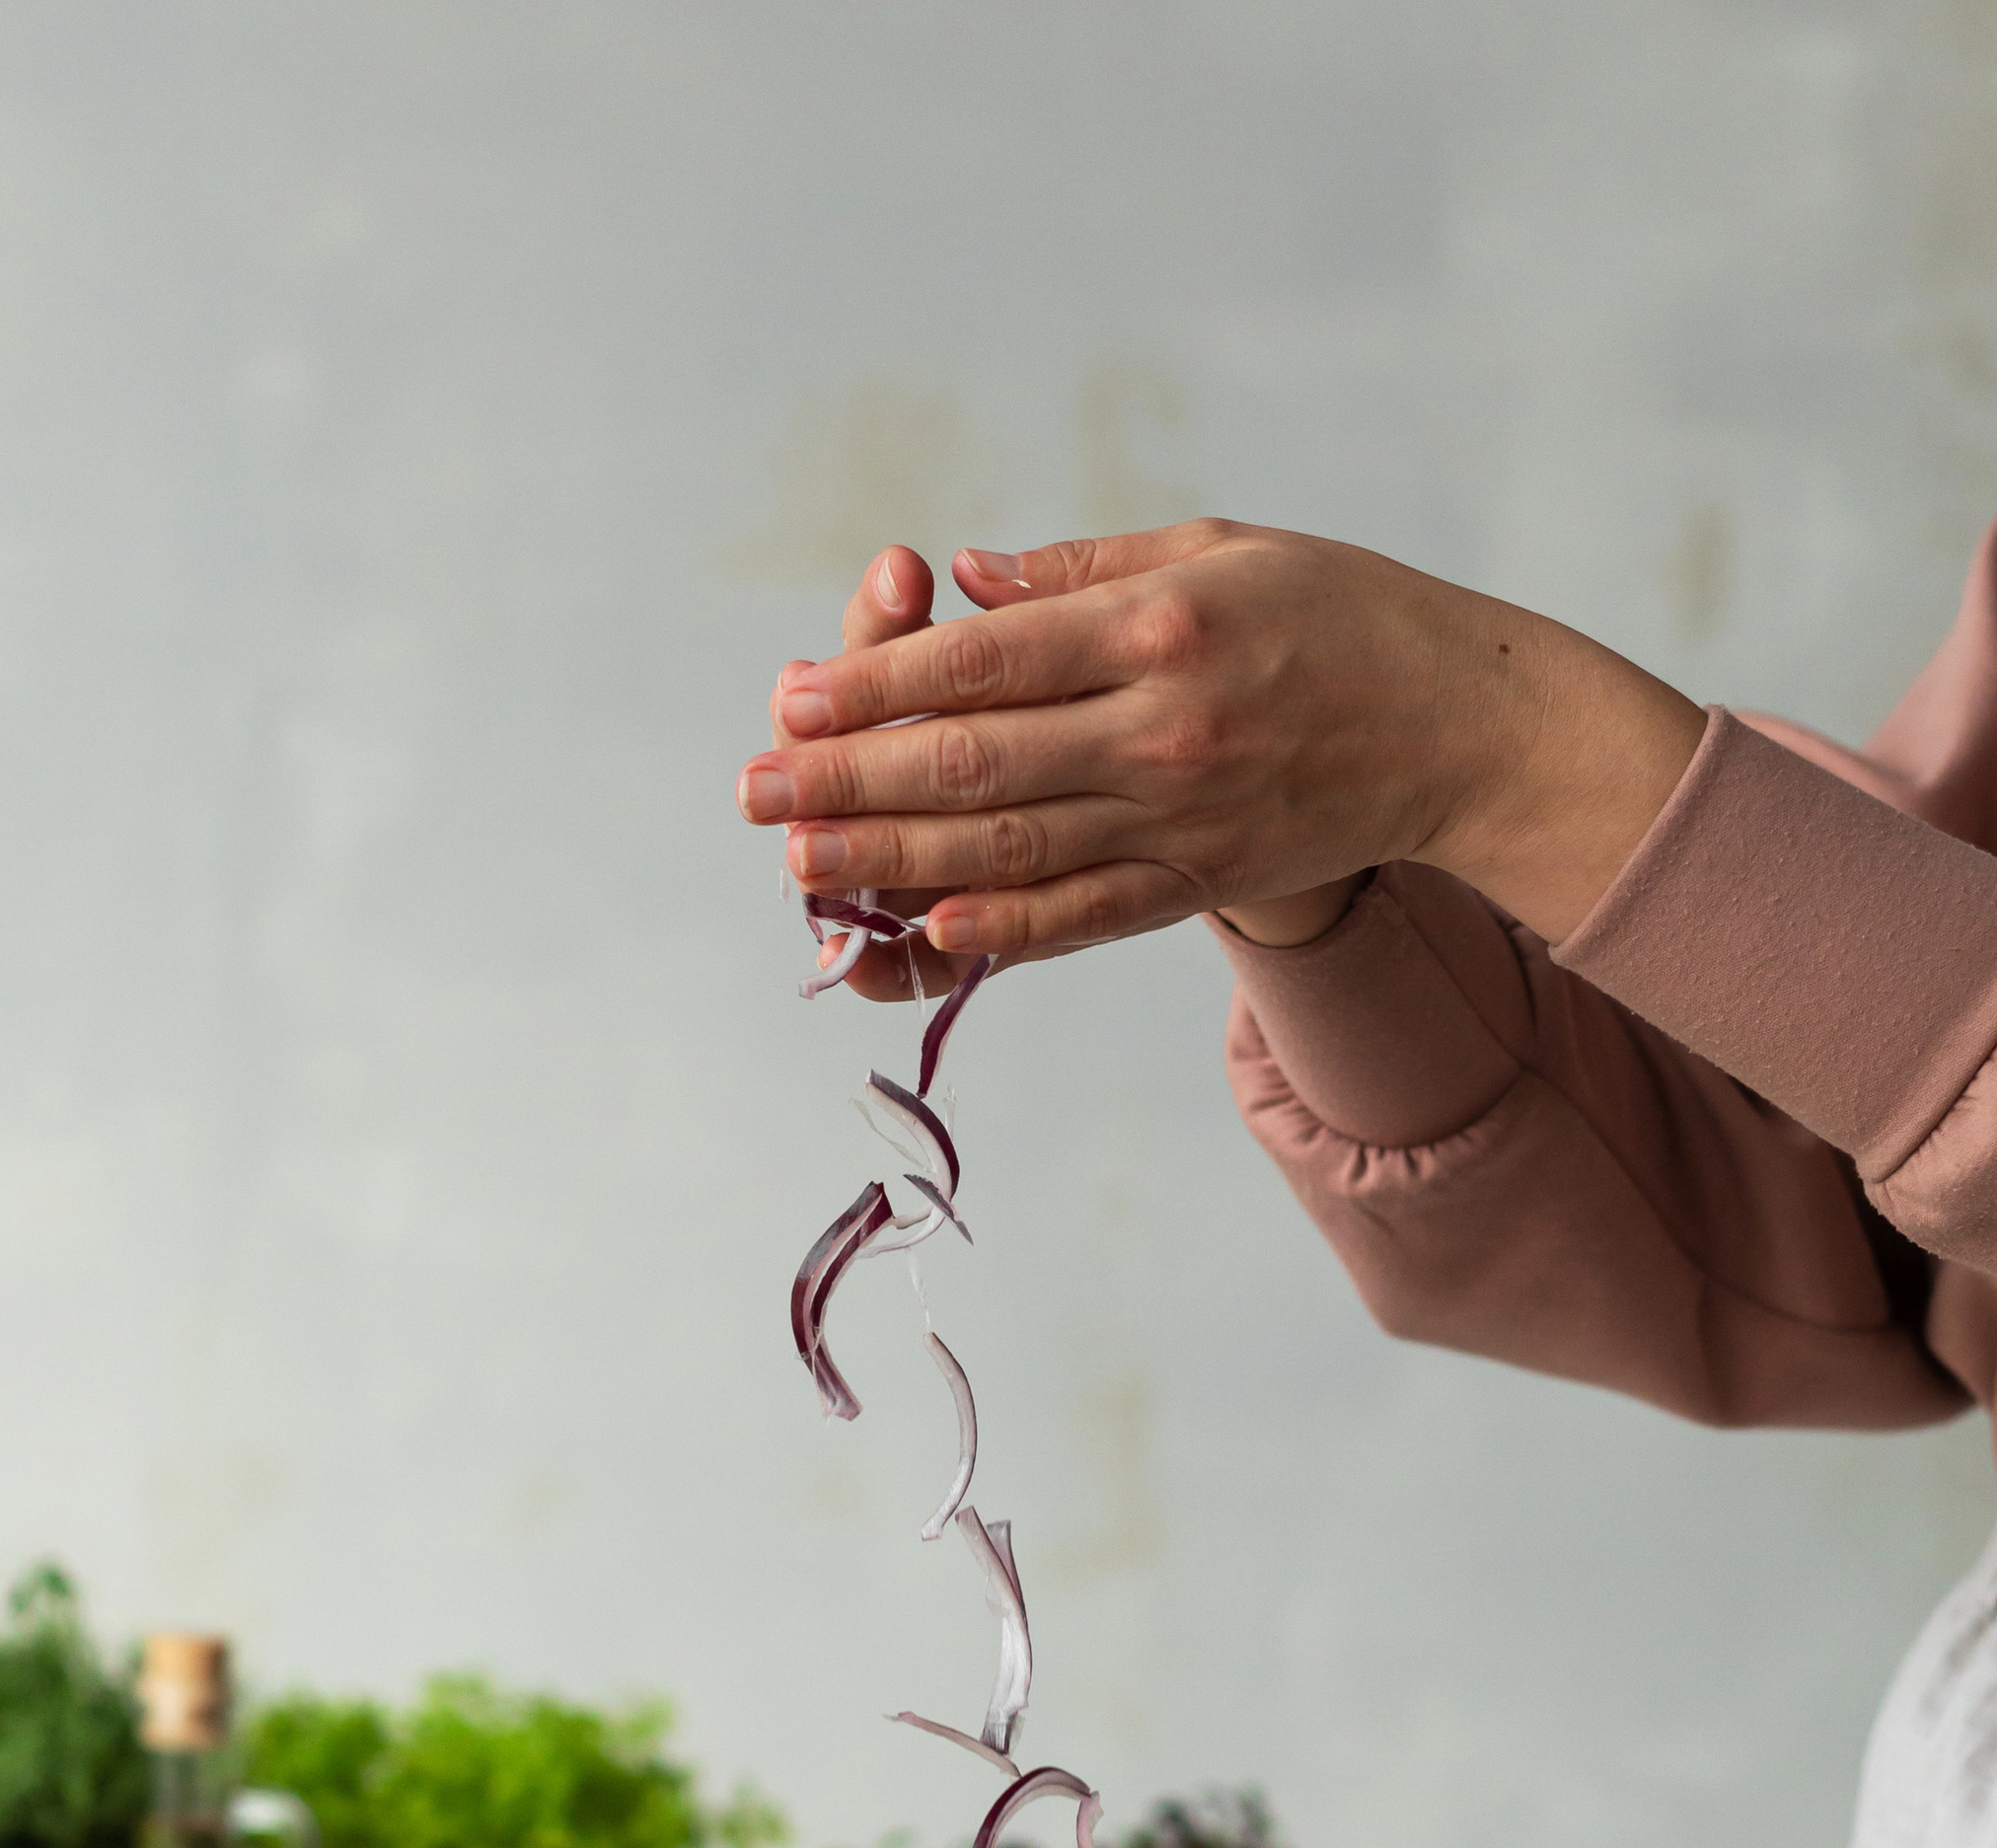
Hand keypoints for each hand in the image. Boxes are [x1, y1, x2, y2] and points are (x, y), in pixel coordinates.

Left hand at [738, 521, 1706, 961]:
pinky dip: (996, 930)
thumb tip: (964, 586)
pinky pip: (1079, 916)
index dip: (875, 685)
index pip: (985, 662)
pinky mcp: (1196, 881)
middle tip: (753, 792)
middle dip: (850, 781)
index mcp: (1157, 625)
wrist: (1459, 725)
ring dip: (890, 861)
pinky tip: (918, 934)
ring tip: (798, 863)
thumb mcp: (1215, 547)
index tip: (791, 700)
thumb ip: (1081, 573)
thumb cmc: (1331, 613)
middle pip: (975, 762)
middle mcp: (1162, 728)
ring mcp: (1180, 817)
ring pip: (1009, 847)